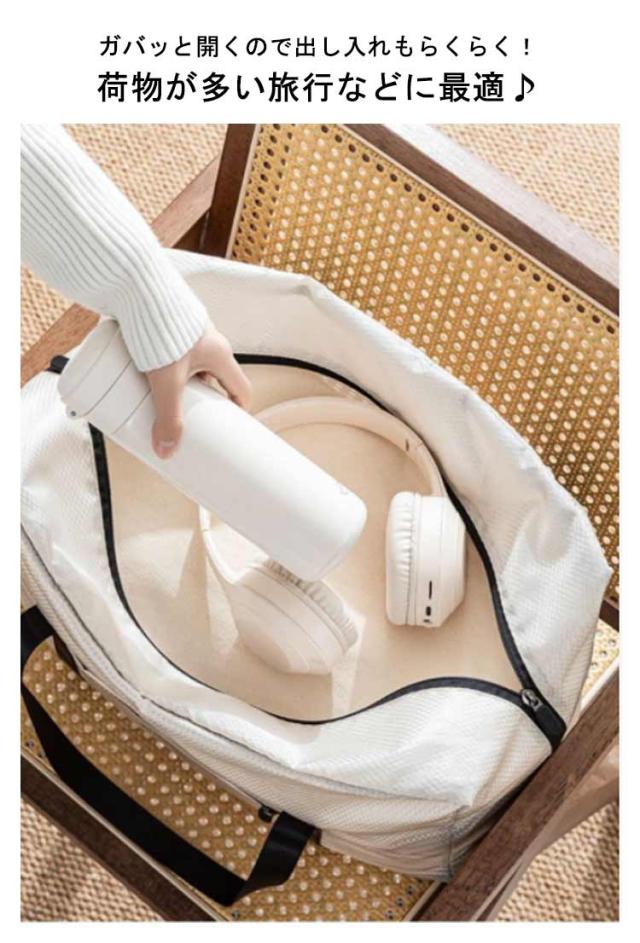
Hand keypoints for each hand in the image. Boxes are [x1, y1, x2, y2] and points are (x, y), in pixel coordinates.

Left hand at [146, 323, 251, 458]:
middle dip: (202, 400)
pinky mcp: (167, 324)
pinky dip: (165, 364)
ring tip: (162, 397)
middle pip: (213, 378)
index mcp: (219, 354)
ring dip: (181, 381)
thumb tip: (166, 451)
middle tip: (189, 417)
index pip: (240, 388)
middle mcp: (208, 341)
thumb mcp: (166, 380)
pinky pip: (172, 350)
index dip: (238, 410)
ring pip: (190, 364)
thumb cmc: (161, 324)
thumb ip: (168, 416)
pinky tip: (147, 372)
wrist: (136, 285)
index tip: (230, 426)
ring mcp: (188, 331)